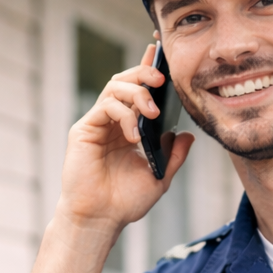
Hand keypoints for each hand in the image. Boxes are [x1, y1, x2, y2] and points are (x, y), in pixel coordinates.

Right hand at [57, 42, 193, 233]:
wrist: (101, 219)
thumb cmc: (125, 202)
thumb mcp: (159, 177)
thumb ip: (174, 156)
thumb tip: (188, 134)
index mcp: (129, 128)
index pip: (139, 91)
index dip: (148, 69)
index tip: (161, 53)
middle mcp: (112, 121)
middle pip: (126, 80)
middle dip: (145, 73)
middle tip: (162, 80)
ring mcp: (97, 124)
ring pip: (115, 87)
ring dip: (137, 93)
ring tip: (153, 112)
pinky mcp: (84, 130)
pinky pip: (106, 107)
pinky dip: (124, 115)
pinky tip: (134, 135)